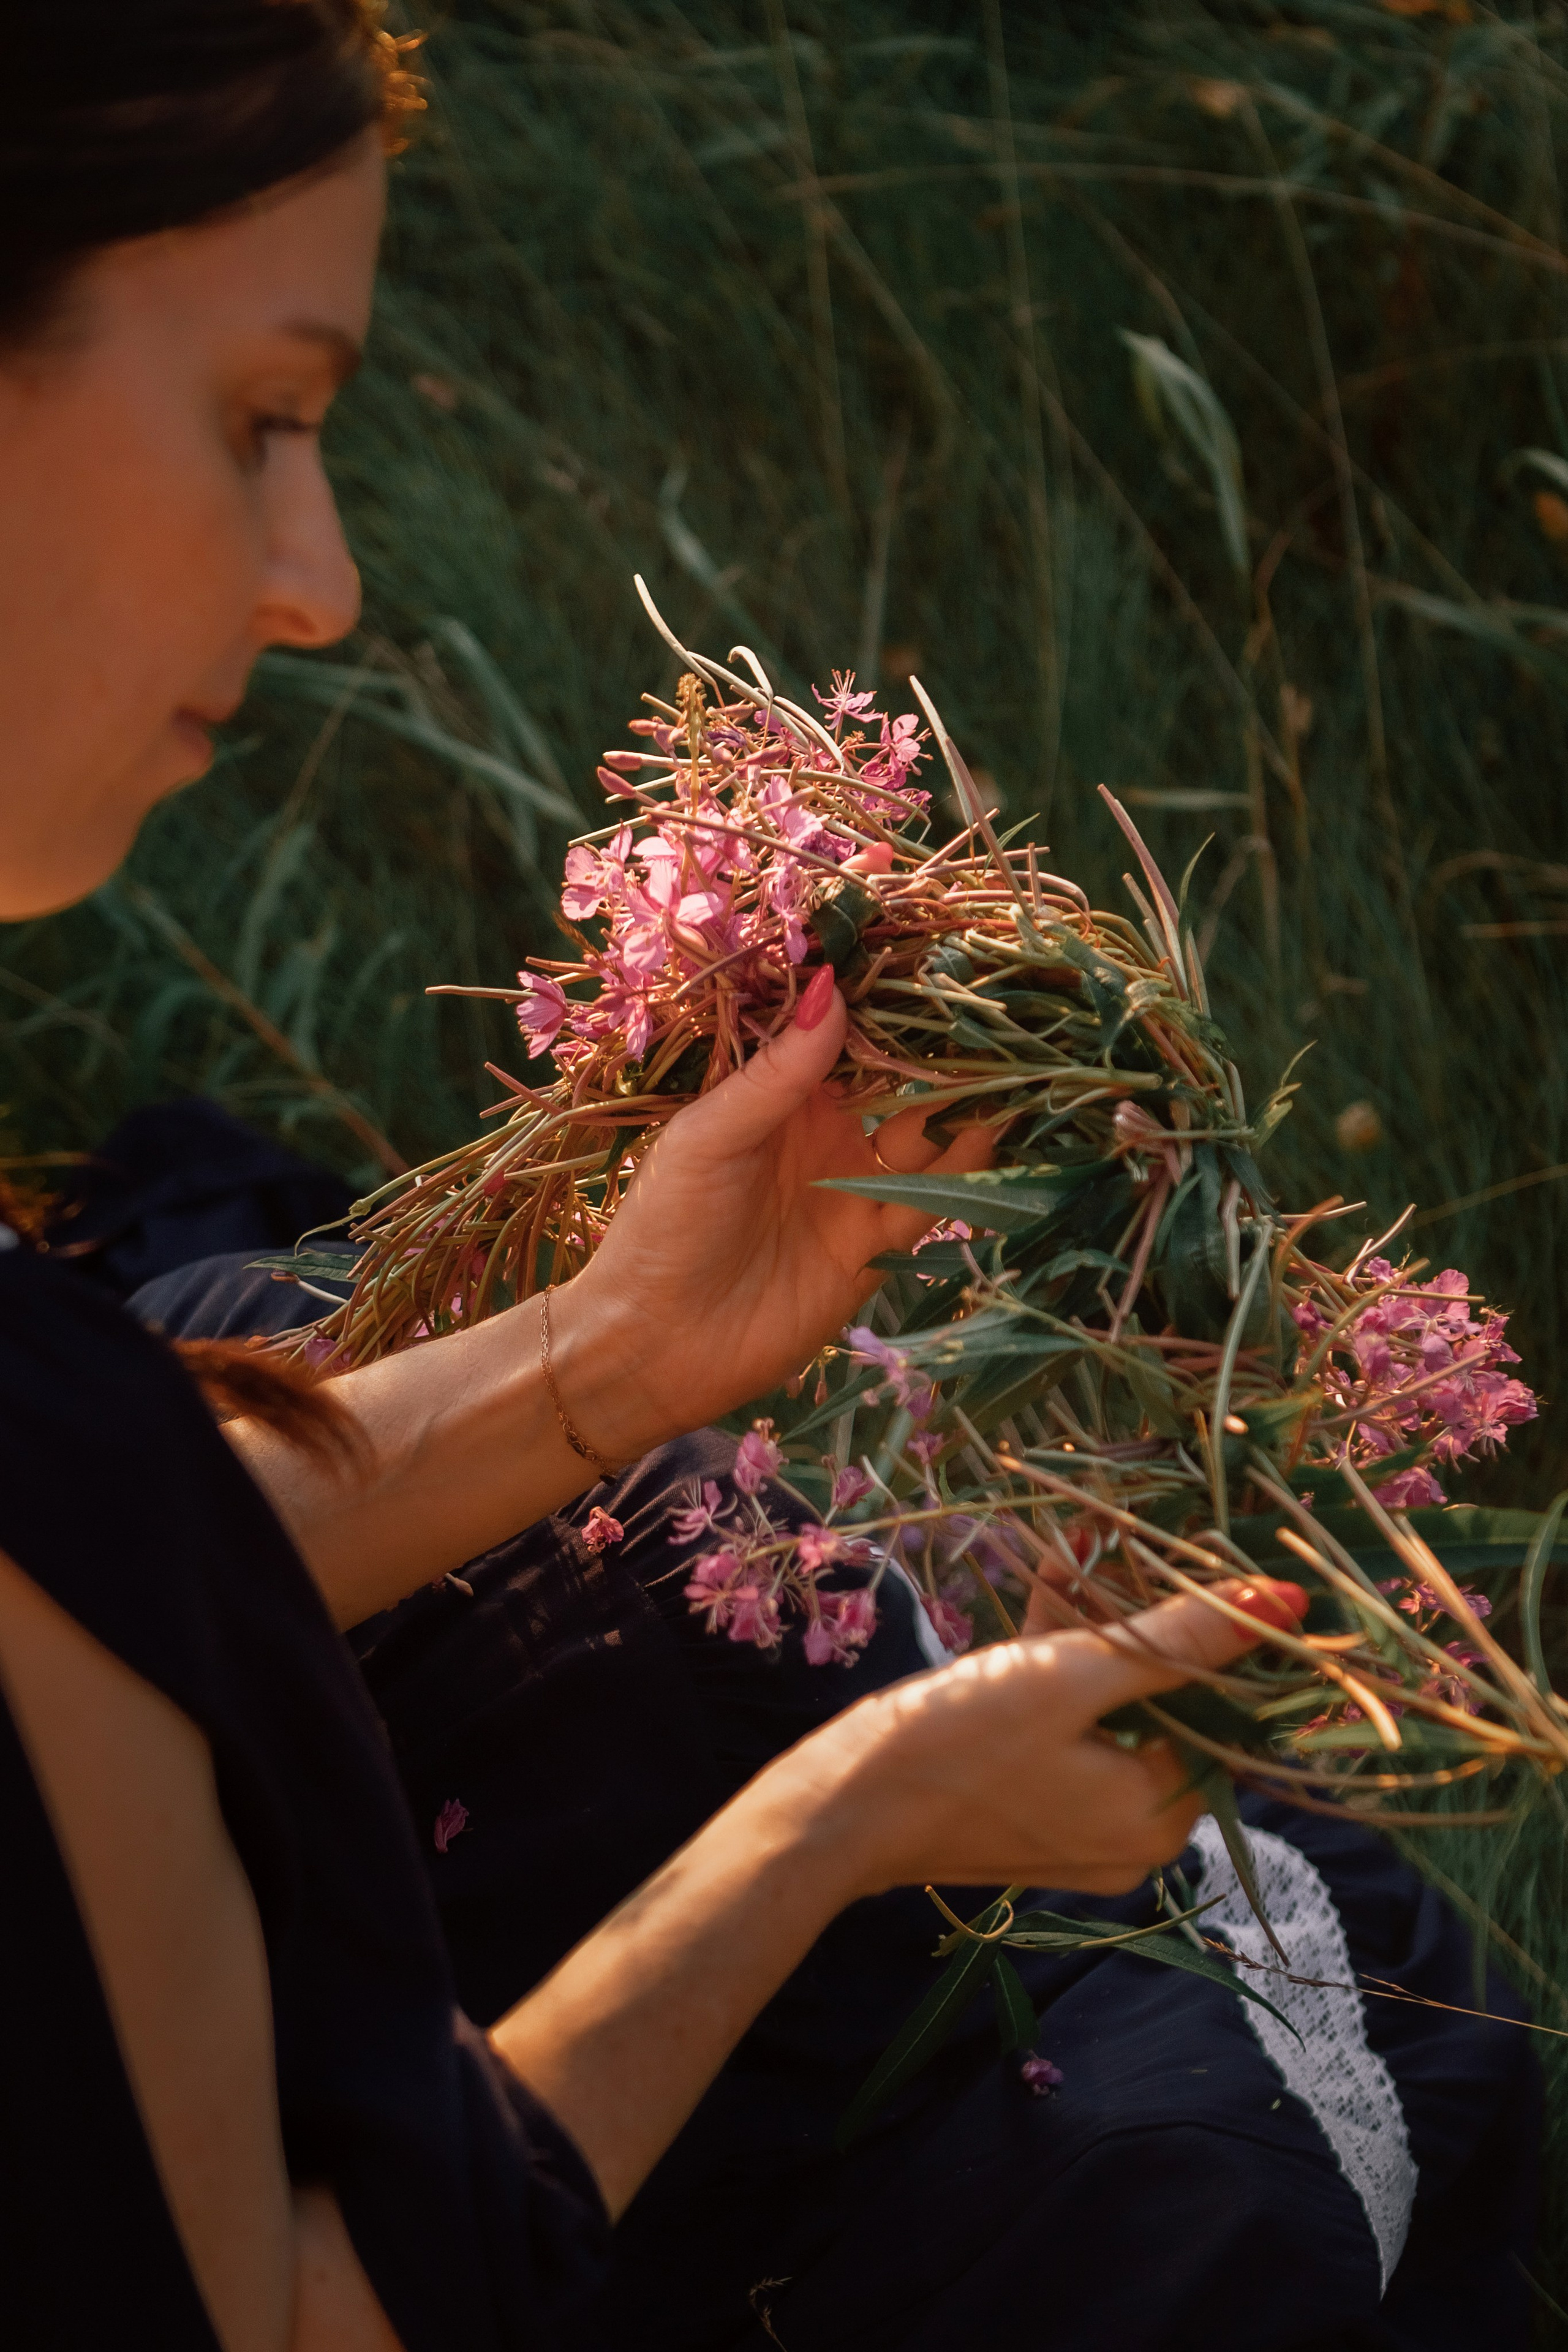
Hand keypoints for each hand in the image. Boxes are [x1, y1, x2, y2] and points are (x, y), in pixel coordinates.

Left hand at [553, 973, 992, 1457]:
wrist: (656, 1348)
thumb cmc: (663, 1229)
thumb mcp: (711, 1137)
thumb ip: (778, 1071)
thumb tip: (832, 984)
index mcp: (773, 1091)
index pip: (839, 1026)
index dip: (880, 990)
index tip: (930, 944)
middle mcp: (822, 1129)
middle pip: (894, 1074)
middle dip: (939, 1040)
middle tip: (994, 994)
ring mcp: (852, 1184)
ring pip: (925, 1130)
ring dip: (964, 1096)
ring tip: (1014, 1052)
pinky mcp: (877, 1243)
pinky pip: (932, 1195)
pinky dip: (969, 1163)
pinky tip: (1000, 1124)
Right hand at [808, 1580, 1304, 1898]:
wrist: (839, 1811)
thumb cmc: (959, 1740)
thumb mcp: (1075, 1673)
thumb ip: (1181, 1637)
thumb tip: (1289, 1602)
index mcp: (1162, 1817)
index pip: (1223, 1713)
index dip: (1209, 1632)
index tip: (1190, 1560)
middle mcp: (1135, 1837)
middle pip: (1164, 1709)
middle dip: (1139, 1620)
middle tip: (1120, 1541)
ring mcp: (1080, 1827)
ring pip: (1111, 1711)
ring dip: (1093, 1632)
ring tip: (1073, 1550)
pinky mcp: (1033, 1809)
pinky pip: (1068, 1731)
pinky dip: (1058, 1670)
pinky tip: (1045, 1587)